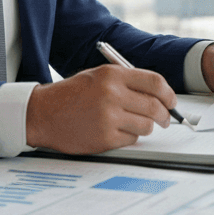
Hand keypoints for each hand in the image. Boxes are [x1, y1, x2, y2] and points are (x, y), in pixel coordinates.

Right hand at [25, 65, 177, 153]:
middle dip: (165, 115)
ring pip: (146, 125)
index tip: (171, 101)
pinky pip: (131, 139)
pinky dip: (129, 137)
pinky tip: (116, 132)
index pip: (155, 82)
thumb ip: (126, 82)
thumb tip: (158, 94)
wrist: (42, 114)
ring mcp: (108, 117)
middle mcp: (112, 94)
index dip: (168, 94)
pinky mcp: (104, 138)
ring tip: (134, 124)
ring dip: (146, 127)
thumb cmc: (70, 95)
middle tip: (165, 119)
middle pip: (155, 106)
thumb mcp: (97, 76)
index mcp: (112, 74)